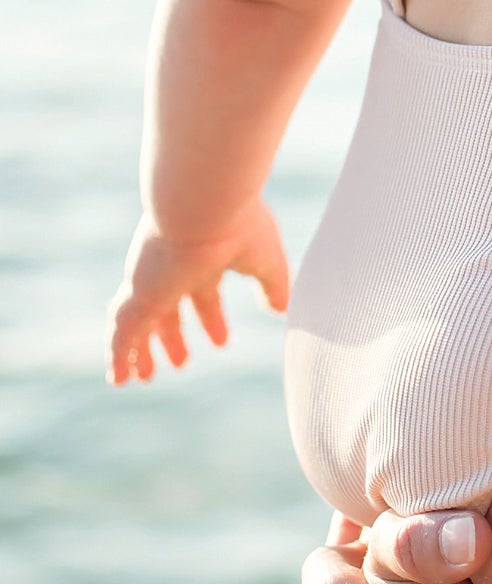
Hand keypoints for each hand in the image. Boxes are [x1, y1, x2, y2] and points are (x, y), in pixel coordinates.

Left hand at [107, 200, 288, 383]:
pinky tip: (120, 379)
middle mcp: (173, 269)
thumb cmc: (239, 225)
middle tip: (181, 363)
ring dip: (143, 351)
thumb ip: (273, 285)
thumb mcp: (266, 261)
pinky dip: (119, 356)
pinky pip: (121, 333)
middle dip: (173, 337)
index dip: (212, 318)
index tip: (221, 342)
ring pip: (140, 323)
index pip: (204, 293)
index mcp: (203, 257)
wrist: (205, 204)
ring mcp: (151, 283)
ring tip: (144, 379)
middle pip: (168, 309)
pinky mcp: (137, 296)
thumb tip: (281, 308)